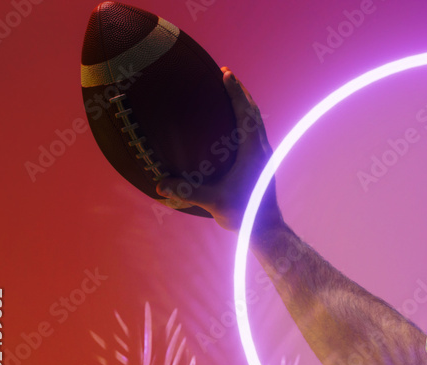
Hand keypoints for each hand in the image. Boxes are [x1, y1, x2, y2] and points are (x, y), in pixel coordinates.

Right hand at [155, 66, 282, 232]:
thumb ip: (188, 191)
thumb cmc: (243, 214)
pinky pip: (255, 133)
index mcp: (253, 153)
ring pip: (256, 122)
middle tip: (226, 74)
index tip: (226, 74)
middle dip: (240, 91)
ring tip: (232, 90)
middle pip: (253, 112)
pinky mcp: (262, 163)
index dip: (236, 93)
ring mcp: (264, 156)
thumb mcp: (214, 203)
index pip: (246, 115)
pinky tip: (234, 122)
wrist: (266, 229)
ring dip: (245, 104)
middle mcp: (261, 150)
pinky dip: (246, 119)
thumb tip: (160, 184)